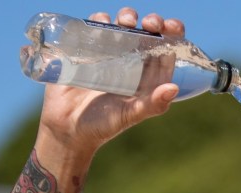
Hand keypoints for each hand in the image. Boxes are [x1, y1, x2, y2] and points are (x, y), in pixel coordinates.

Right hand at [38, 8, 184, 156]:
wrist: (67, 127)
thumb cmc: (102, 125)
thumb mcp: (129, 115)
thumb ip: (152, 105)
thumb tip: (173, 88)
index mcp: (147, 78)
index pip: (166, 51)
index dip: (172, 34)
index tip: (170, 27)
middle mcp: (132, 63)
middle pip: (147, 33)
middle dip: (152, 22)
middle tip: (149, 23)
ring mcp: (110, 54)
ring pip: (123, 25)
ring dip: (127, 17)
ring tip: (126, 22)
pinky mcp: (89, 48)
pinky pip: (97, 26)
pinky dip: (100, 19)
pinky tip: (102, 23)